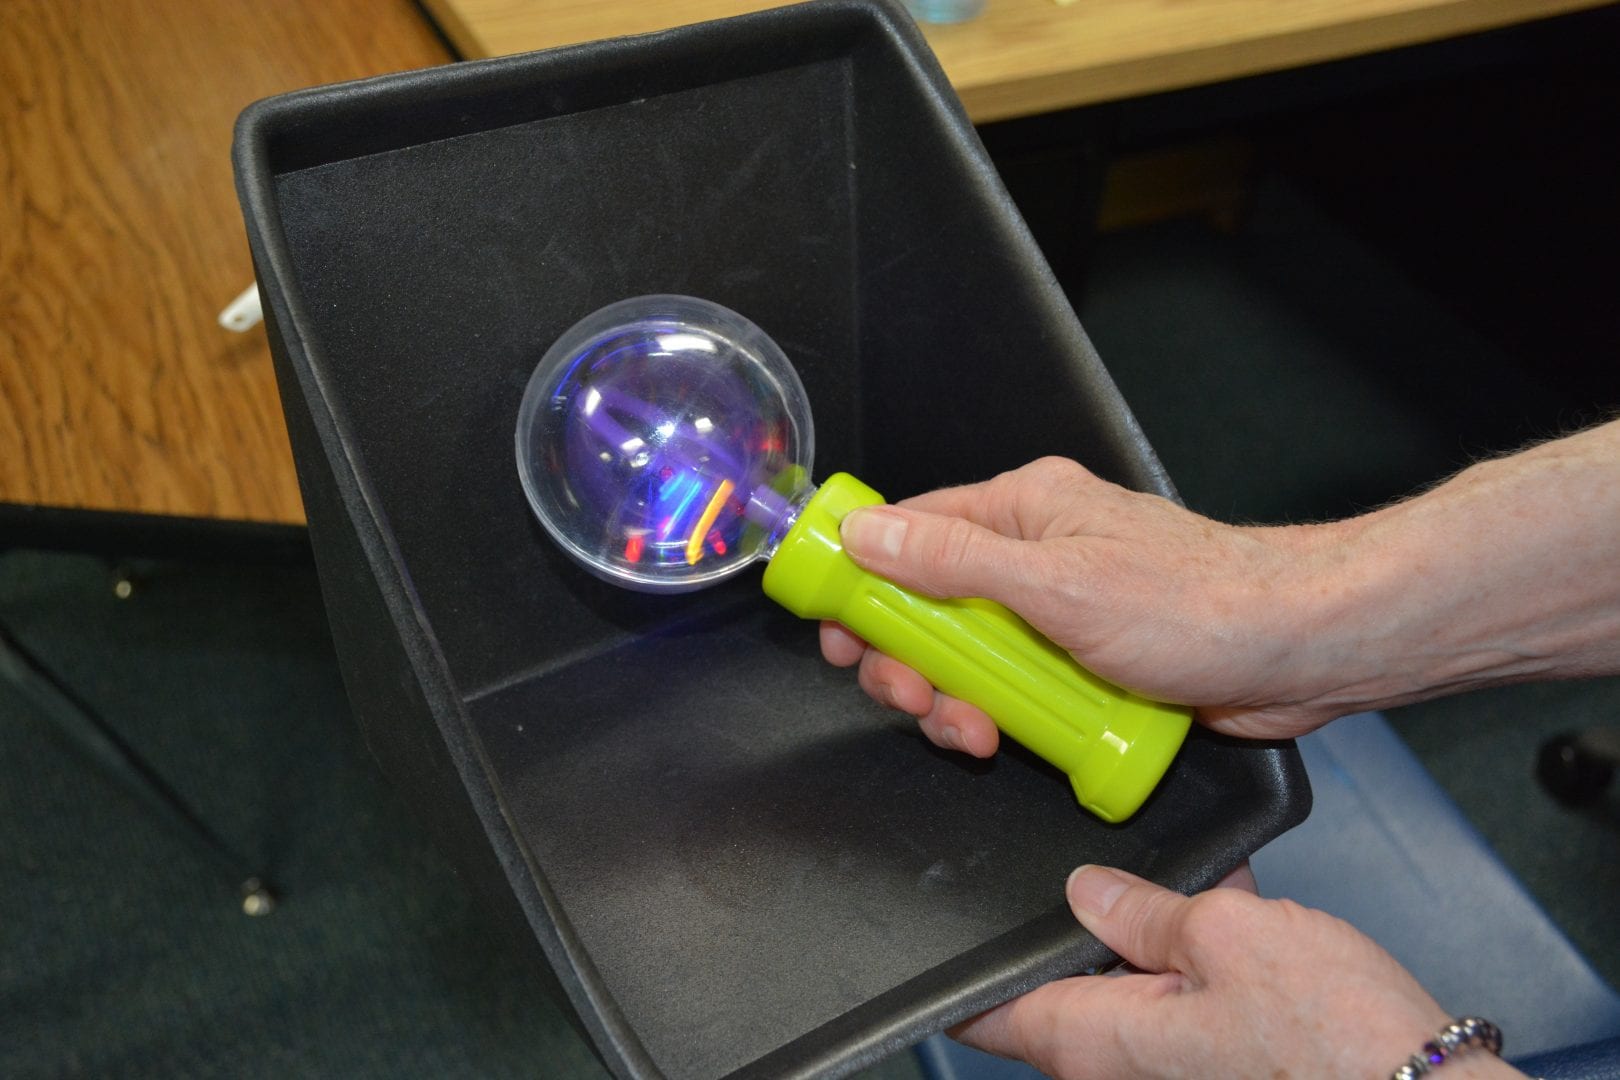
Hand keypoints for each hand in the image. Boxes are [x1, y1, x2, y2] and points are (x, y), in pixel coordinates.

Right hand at [823, 422, 1619, 757]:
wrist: (1298, 651)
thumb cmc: (1198, 603)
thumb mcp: (1055, 583)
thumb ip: (952, 559)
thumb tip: (867, 531)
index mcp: (1021, 510)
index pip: (908, 530)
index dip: (861, 579)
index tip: (837, 630)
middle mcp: (1033, 554)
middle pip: (927, 605)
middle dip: (908, 659)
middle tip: (912, 695)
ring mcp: (1057, 612)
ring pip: (968, 658)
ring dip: (953, 700)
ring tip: (971, 730)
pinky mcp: (1082, 664)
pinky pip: (1015, 691)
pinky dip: (1000, 718)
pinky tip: (1008, 739)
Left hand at [955, 865, 1522, 1078]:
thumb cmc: (1333, 1040)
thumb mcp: (1227, 937)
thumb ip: (1144, 909)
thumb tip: (1087, 889)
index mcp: (1092, 1037)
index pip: (987, 1010)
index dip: (961, 960)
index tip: (937, 914)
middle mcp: (1116, 1058)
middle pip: (1058, 976)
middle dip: (1071, 915)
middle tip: (1087, 857)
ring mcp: (1167, 1055)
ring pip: (1126, 971)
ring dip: (1145, 920)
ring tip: (1179, 875)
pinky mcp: (1216, 1048)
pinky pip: (1181, 983)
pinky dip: (1194, 939)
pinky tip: (1230, 895)